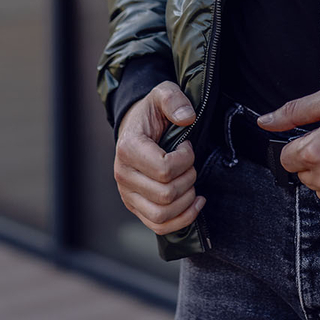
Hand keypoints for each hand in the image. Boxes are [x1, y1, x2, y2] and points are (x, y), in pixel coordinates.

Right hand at [113, 81, 204, 235]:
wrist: (136, 125)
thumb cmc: (152, 112)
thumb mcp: (162, 94)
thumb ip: (174, 99)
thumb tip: (187, 118)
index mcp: (128, 149)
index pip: (164, 169)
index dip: (185, 159)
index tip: (187, 146)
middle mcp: (123, 175)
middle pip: (166, 195)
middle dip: (189, 178)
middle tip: (190, 163)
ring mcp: (128, 194)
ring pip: (162, 215)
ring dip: (186, 200)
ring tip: (190, 180)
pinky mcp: (136, 207)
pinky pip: (159, 226)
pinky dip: (182, 219)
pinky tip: (196, 202)